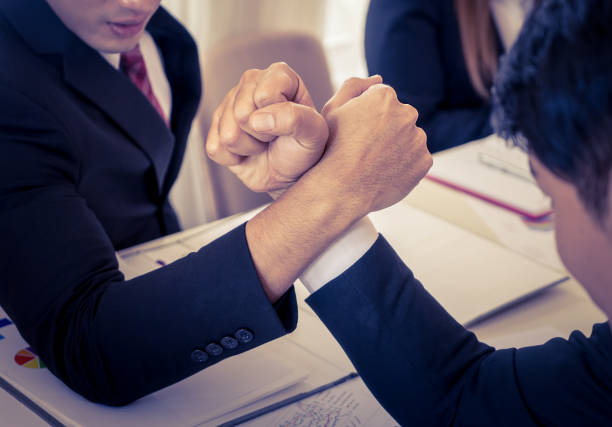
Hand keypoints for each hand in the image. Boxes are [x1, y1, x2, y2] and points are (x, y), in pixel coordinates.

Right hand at [205, 62, 328, 196]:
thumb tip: (257, 119)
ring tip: (263, 144)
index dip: (277, 118)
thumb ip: (295, 119)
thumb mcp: (314, 134)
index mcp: (279, 75)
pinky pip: (214, 147)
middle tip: (275, 137)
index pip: (264, 95)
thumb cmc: (304, 149)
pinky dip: (234, 159)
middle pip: (241, 113)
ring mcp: (229, 103)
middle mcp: (251, 82)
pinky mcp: (215, 126)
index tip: (289, 125)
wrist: (289, 173)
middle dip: (261, 134)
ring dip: (249, 147)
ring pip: (228, 133)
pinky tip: (247, 152)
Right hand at [308, 77, 432, 215]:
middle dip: (386, 129)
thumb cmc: (331, 149)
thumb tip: (378, 78)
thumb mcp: (332, 110)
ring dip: (396, 147)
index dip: (367, 115)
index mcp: (384, 96)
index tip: (357, 132)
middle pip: (399, 117)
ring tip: (374, 164)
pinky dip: (404, 166)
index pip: (382, 99)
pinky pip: (416, 160)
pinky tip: (384, 173)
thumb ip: (354, 86)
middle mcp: (407, 113)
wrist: (340, 190)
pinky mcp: (424, 161)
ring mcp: (418, 138)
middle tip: (364, 149)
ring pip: (409, 139)